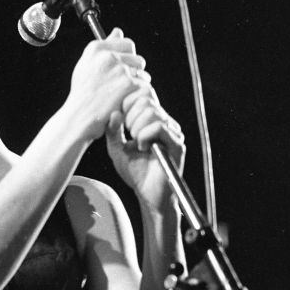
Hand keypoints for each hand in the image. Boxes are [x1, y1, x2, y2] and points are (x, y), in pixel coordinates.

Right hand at [62, 28, 146, 141]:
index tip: (122, 67)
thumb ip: (104, 47)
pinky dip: (137, 94)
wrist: (80, 117)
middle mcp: (107, 55)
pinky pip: (142, 84)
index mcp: (96, 49)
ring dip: (137, 82)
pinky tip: (126, 100)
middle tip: (121, 85)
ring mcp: (119, 69)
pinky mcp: (128, 83)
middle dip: (134, 70)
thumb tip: (118, 31)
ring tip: (122, 94)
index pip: (126, 43)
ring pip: (141, 71)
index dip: (127, 57)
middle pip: (136, 57)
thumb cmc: (82, 94)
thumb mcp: (86, 66)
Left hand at [104, 79, 184, 207]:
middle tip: (130, 136)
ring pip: (151, 111)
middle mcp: (165, 122)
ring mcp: (172, 131)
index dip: (126, 105)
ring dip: (137, 128)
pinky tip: (143, 148)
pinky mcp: (177, 143)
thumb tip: (113, 112)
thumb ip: (113, 130)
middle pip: (146, 98)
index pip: (141, 94)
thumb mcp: (116, 149)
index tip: (122, 125)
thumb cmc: (135, 173)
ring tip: (137, 144)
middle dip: (130, 117)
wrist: (148, 195)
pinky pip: (159, 126)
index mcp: (152, 120)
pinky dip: (145, 136)